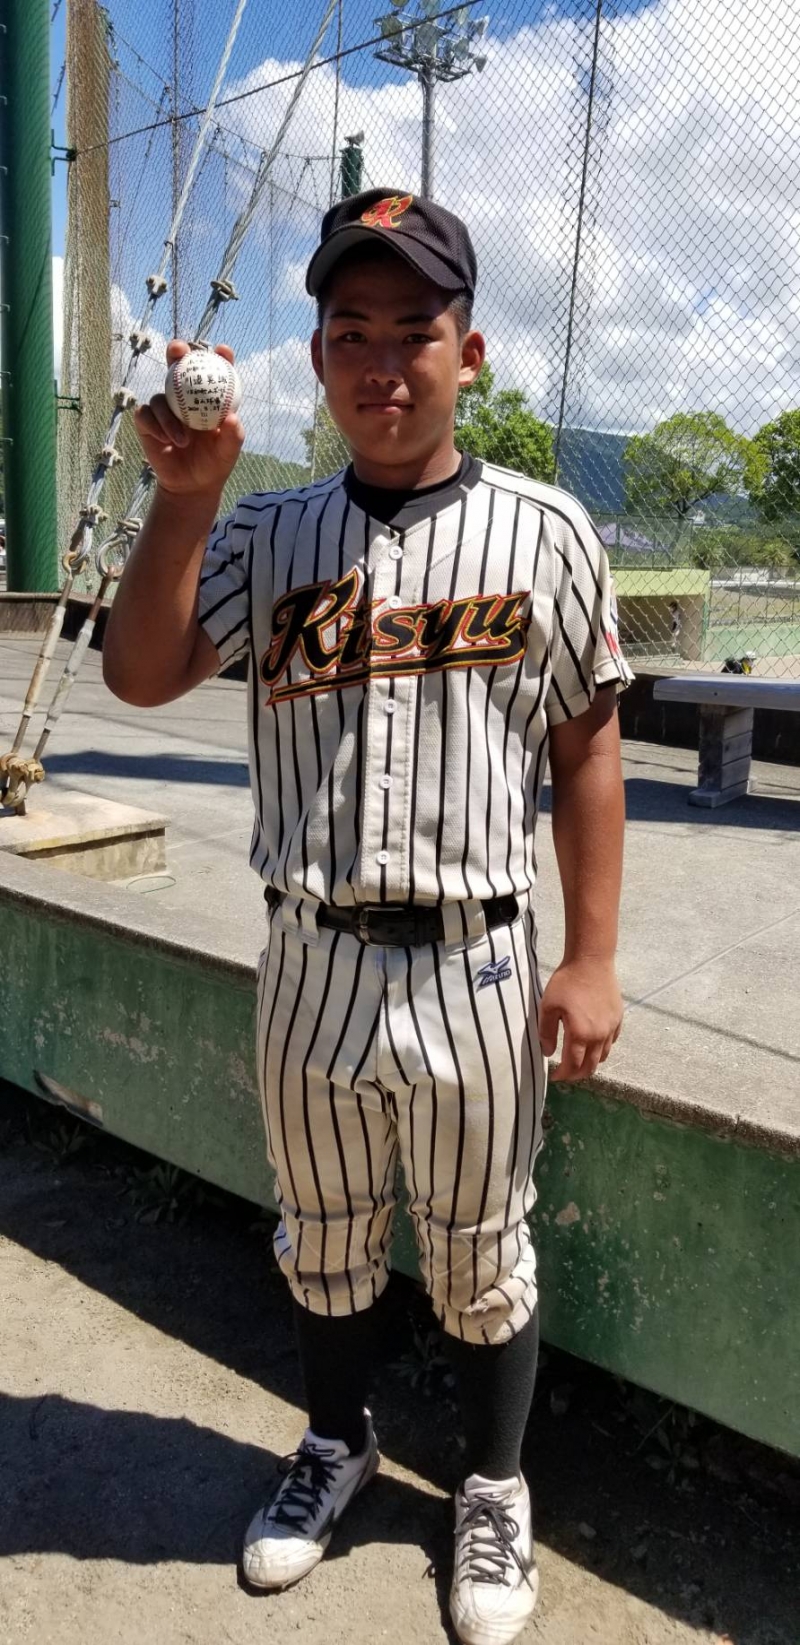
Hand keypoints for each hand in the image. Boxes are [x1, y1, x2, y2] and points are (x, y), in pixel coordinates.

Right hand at [134, 340, 244, 499]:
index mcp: (208, 397)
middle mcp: (183, 396)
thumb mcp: (228, 452)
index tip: (223, 350)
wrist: (191, 485)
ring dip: (170, 418)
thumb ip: (233, 435)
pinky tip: (166, 440)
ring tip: (183, 441)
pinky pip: (146, 415)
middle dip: (177, 351)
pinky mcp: (147, 422)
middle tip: (179, 351)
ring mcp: (164, 408)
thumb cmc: (214, 464)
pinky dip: (156, 426)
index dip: (219, 356)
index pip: (213, 370)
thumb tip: (232, 418)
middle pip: (177, 365)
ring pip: (160, 397)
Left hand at [538, 958, 622, 1082]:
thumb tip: (548, 1053)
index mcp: (580, 1035)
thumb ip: (547, 1033)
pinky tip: (594, 1044)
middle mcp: (599, 1036)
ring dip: (591, 1063)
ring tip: (580, 1061)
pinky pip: (612, 1041)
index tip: (555, 1077)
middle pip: (591, 1066)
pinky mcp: (618, 1018)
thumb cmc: (566, 982)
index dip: (563, 1075)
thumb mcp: (548, 1006)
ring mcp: (611, 1027)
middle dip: (577, 1075)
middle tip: (566, 1074)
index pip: (572, 1065)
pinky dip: (603, 1048)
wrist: (591, 961)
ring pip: (604, 1055)